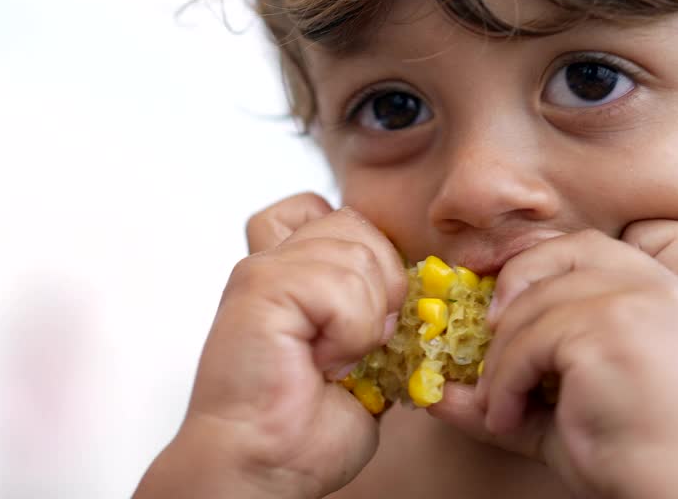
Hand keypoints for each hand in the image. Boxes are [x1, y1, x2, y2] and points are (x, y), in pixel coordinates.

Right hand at [135, 193, 406, 498]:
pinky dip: (349, 332)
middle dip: (380, 287)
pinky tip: (322, 363)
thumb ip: (374, 309)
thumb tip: (417, 291)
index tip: (361, 316)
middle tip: (355, 346)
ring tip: (332, 360)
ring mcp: (263, 269)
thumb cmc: (301, 428)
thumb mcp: (360, 356)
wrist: (262, 466)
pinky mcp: (260, 286)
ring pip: (356, 253)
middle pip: (356, 225)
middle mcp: (271, 261)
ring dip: (364, 319)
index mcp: (289, 271)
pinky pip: (340, 285)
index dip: (365, 252)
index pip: (331, 210)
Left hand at [428, 221, 677, 498]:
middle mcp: (662, 290)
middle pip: (565, 253)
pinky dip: (505, 381)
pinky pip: (531, 342)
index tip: (493, 289)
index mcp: (668, 296)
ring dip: (502, 358)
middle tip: (485, 334)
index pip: (590, 247)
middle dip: (513, 284)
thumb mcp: (561, 410)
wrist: (672, 493)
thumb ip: (508, 388)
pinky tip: (507, 419)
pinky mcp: (611, 332)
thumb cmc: (629, 456)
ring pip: (537, 306)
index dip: (535, 259)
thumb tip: (433, 393)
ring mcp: (640, 305)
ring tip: (498, 407)